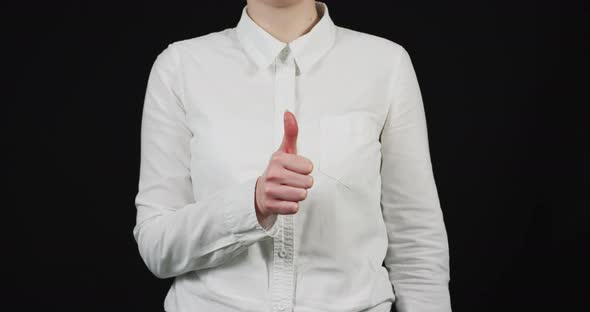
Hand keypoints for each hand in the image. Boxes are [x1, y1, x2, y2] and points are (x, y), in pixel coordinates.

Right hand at [255, 110, 313, 225]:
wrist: (260, 192)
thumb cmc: (277, 171)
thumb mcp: (284, 151)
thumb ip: (290, 132)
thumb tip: (288, 113)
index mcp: (278, 159)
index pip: (308, 167)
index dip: (305, 170)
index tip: (295, 169)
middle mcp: (273, 174)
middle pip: (308, 182)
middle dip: (303, 183)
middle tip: (292, 181)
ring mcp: (271, 190)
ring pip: (302, 195)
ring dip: (298, 194)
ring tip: (289, 190)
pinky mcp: (272, 206)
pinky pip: (294, 207)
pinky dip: (292, 205)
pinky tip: (285, 199)